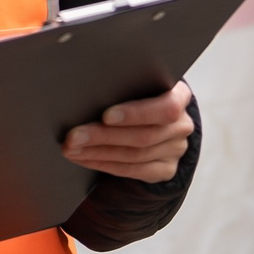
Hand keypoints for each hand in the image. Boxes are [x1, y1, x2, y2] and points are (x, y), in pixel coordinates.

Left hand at [62, 80, 192, 182]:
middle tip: (73, 136)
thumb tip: (87, 87)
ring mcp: (175, 150)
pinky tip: (83, 158)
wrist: (157, 116)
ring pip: (134, 156)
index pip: (165, 108)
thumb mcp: (140, 83)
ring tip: (71, 148)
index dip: (135, 113)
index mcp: (179, 96)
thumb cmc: (141, 92)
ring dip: (98, 153)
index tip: (105, 115)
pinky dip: (103, 164)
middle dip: (103, 137)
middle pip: (143, 136)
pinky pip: (132, 171)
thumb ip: (124, 84)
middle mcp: (182, 125)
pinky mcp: (165, 170)